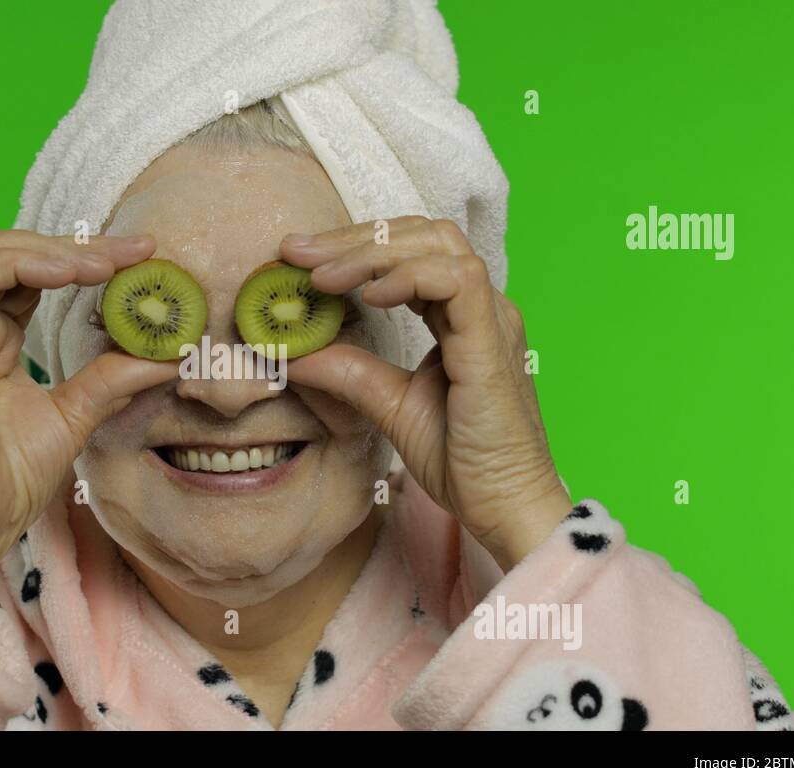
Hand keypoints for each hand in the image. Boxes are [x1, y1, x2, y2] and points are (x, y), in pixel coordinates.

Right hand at [0, 231, 178, 614]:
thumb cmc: (12, 478)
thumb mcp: (78, 414)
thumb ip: (115, 377)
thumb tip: (170, 354)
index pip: (36, 276)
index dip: (86, 259)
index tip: (143, 258)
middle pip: (14, 253)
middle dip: (77, 246)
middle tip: (135, 251)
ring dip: (51, 247)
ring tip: (104, 263)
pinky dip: (22, 261)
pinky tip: (68, 273)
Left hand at [280, 217, 570, 570]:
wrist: (502, 506)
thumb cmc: (461, 460)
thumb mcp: (387, 405)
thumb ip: (346, 371)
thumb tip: (290, 353)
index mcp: (460, 315)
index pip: (408, 252)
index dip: (353, 245)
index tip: (297, 257)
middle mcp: (481, 307)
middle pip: (420, 234)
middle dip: (353, 237)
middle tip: (296, 252)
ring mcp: (492, 319)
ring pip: (437, 244)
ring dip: (372, 251)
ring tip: (322, 276)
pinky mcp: (492, 342)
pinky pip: (456, 281)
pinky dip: (408, 277)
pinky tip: (368, 296)